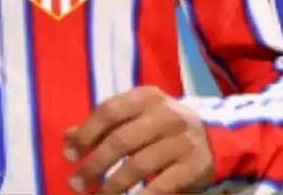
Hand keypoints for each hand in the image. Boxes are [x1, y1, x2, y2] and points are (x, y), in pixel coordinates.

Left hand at [64, 86, 213, 193]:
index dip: (86, 133)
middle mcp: (165, 115)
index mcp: (146, 97)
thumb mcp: (136, 116)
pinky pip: (162, 185)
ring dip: (113, 185)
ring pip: (139, 165)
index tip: (69, 154)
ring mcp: (181, 141)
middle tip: (76, 183)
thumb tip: (68, 139)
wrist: (213, 138)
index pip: (109, 111)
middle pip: (121, 140)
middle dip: (95, 165)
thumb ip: (103, 125)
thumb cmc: (161, 126)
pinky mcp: (193, 167)